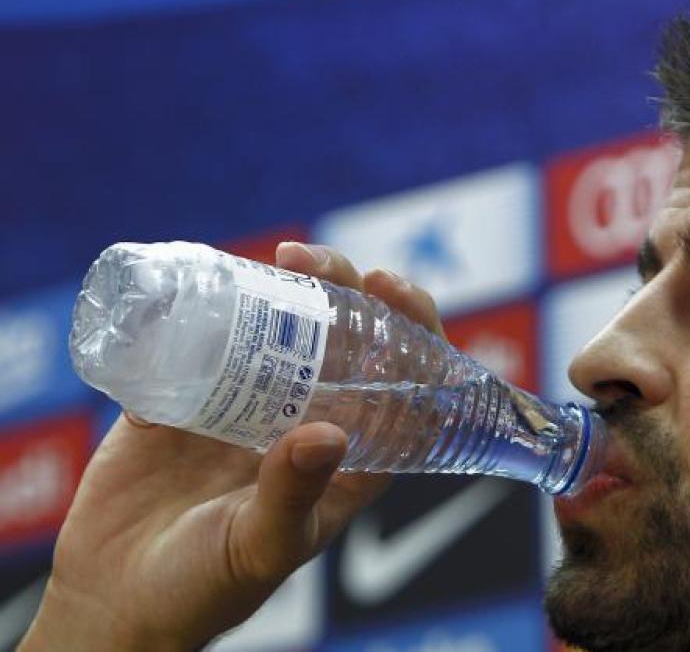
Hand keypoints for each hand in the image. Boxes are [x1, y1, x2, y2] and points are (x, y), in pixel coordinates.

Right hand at [20, 243, 445, 651]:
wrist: (110, 597)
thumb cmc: (203, 588)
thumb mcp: (260, 548)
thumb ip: (293, 498)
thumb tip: (328, 435)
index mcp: (348, 457)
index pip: (403, 384)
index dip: (412, 331)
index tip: (395, 291)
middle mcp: (307, 419)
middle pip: (347, 340)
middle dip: (348, 290)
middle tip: (321, 262)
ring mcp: (250, 401)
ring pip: (287, 327)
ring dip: (295, 285)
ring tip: (286, 259)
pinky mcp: (189, 392)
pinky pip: (211, 335)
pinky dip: (218, 300)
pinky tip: (218, 273)